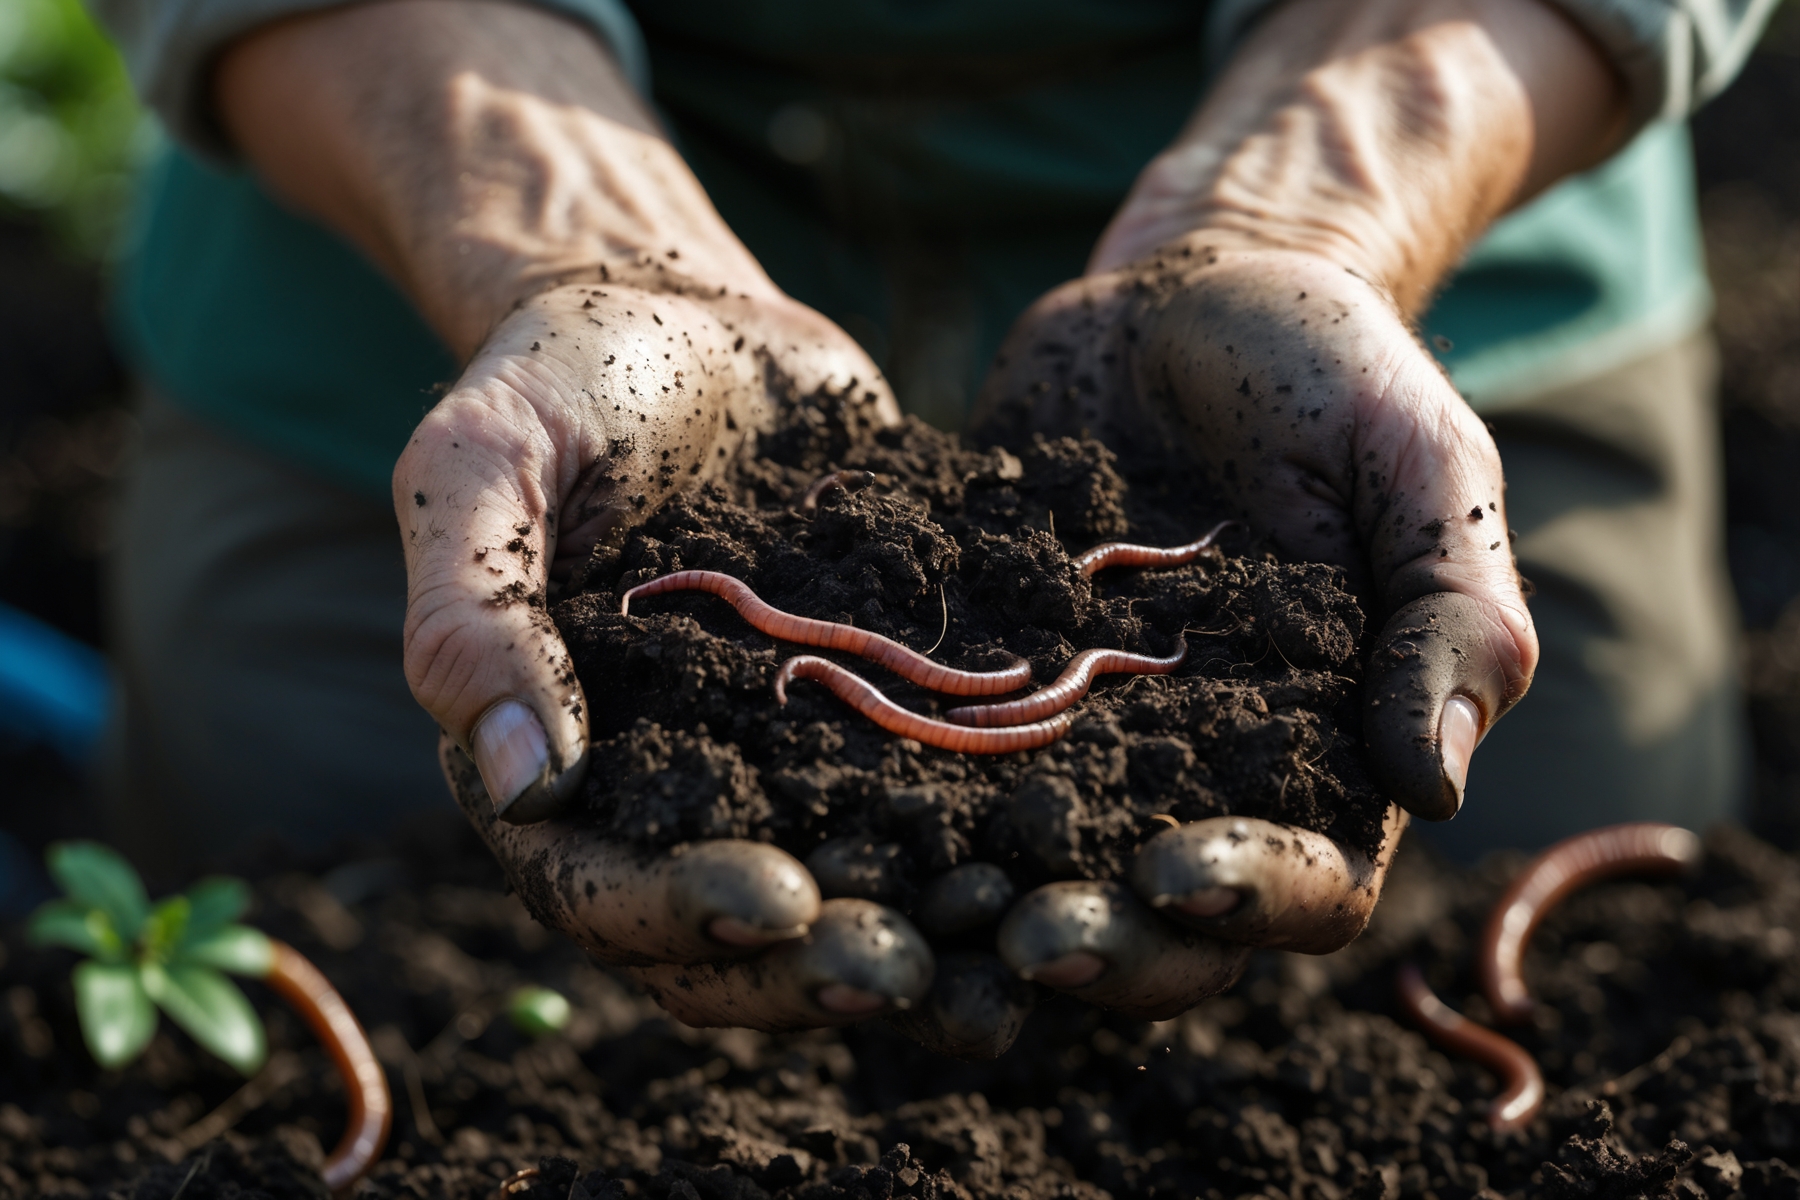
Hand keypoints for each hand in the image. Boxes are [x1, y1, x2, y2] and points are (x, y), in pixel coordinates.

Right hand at [216, 1, 935, 1030]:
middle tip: (914, 972)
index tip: (780, 904)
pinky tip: (1077, 828)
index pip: (604, 887)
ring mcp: (790, 757)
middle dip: (821, 965)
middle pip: (741, 928)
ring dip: (929, 933)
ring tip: (1016, 942)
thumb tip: (525, 785)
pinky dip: (1001, 824)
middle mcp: (678, 790)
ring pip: (855, 887)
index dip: (682, 914)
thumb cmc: (562, 383)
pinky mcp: (882, 708)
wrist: (693, 317)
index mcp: (556, 768)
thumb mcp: (482, 467)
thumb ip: (475, 616)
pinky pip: (940, 786)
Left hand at [961, 0, 1627, 1015]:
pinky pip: (921, 758)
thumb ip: (1449, 615)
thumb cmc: (1325, 370)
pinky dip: (872, 794)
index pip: (1309, 878)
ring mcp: (1070, 741)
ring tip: (903, 922)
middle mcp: (1191, 778)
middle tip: (1024, 943)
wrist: (1175, 297)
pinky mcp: (969, 685)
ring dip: (972, 910)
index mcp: (1322, 754)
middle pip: (1154, 916)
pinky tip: (813, 796)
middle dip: (1098, 940)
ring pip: (1025, 869)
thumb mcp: (1416, 464)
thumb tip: (1437, 789)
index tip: (1178, 876)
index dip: (1250, 898)